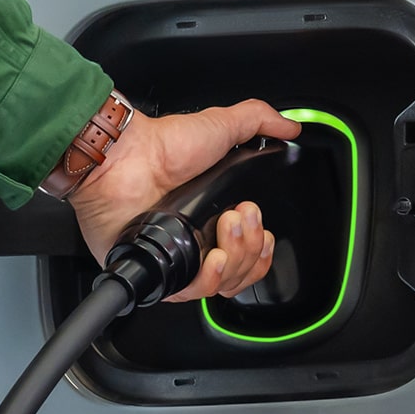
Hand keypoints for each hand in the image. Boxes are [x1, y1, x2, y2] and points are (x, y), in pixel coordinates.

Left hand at [68, 99, 300, 302]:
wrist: (125, 160)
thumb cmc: (161, 146)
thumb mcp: (221, 125)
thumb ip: (258, 120)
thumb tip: (290, 127)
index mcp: (213, 215)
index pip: (251, 251)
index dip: (263, 245)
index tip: (261, 222)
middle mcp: (198, 240)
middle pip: (244, 270)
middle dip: (253, 244)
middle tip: (240, 215)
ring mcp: (178, 257)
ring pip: (224, 283)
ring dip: (237, 256)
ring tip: (227, 225)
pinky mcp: (158, 271)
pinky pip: (192, 293)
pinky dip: (210, 278)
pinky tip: (215, 257)